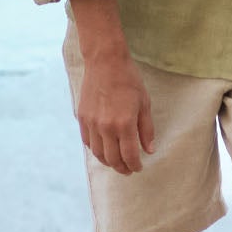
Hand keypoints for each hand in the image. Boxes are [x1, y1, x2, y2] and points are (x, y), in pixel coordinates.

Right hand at [76, 52, 155, 173]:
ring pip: (98, 153)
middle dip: (122, 168)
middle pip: (112, 158)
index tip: (139, 168)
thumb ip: (146, 129)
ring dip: (108, 161)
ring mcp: (91, 123)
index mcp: (124, 123)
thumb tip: (149, 150)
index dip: (135, 165)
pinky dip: (96, 150)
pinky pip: (88, 141)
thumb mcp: (144, 103)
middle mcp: (105, 127)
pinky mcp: (82, 118)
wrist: (105, 62)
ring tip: (116, 162)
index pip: (129, 155)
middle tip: (128, 169)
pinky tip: (104, 149)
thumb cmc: (129, 80)